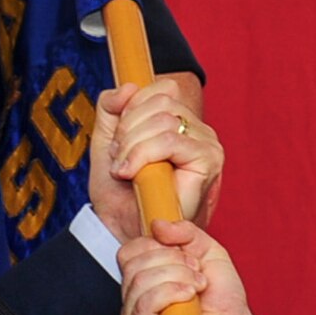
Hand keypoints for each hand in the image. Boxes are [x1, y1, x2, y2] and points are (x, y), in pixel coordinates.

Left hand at [88, 79, 222, 238]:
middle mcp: (197, 129)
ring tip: (123, 169)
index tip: (117, 141)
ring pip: (164, 119)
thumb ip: (111, 107)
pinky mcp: (209, 161)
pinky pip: (170, 141)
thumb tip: (129, 86)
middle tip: (118, 158)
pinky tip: (131, 173)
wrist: (124, 228)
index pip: (161, 88)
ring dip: (132, 145)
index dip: (130, 108)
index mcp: (179, 119)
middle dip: (128, 129)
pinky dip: (142, 155)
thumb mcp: (106, 138)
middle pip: (161, 100)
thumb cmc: (120, 190)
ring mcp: (207, 143)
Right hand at [118, 219, 260, 314]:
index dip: (157, 245)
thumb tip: (158, 225)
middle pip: (133, 263)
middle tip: (196, 272)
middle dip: (172, 260)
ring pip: (139, 281)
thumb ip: (186, 233)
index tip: (187, 254)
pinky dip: (169, 293)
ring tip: (197, 286)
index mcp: (144, 277)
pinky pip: (143, 305)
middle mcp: (133, 298)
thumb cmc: (222, 299)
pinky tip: (189, 297)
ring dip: (176, 277)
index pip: (129, 251)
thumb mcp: (208, 252)